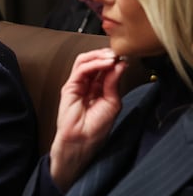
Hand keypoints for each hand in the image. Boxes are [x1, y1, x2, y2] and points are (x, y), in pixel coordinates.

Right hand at [49, 48, 126, 191]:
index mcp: (98, 89)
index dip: (114, 61)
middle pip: (94, 61)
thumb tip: (120, 64)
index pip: (105, 68)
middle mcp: (86, 84)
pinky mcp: (69, 87)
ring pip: (85, 61)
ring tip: (112, 57)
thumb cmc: (96, 128)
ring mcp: (77, 84)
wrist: (82, 141)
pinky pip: (80, 69)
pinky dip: (93, 63)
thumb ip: (114, 83)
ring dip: (99, 56)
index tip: (126, 58)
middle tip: (119, 53)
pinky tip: (105, 64)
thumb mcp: (113, 102)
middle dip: (106, 55)